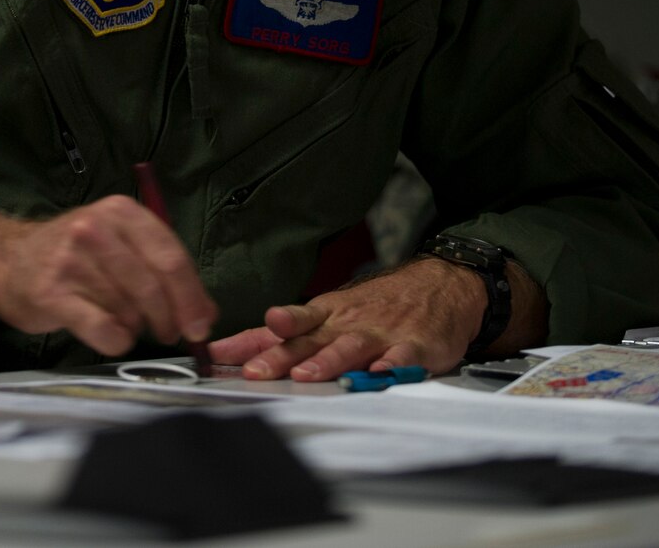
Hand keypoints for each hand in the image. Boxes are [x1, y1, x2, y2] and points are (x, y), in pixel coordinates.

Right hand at [0, 198, 217, 357]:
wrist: (7, 262)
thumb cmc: (74, 256)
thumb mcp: (120, 247)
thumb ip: (163, 271)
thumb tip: (207, 315)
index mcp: (121, 212)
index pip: (170, 256)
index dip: (192, 296)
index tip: (200, 326)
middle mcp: (95, 228)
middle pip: (153, 285)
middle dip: (170, 319)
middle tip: (169, 334)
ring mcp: (71, 260)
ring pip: (129, 310)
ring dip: (136, 328)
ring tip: (126, 324)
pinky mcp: (52, 293)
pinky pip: (102, 328)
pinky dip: (115, 340)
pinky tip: (111, 337)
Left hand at [209, 257, 488, 381]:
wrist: (440, 284)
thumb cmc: (377, 304)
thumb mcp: (330, 312)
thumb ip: (287, 336)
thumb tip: (235, 351)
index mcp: (324, 316)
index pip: (279, 330)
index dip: (248, 342)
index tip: (218, 354)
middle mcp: (346, 324)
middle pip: (307, 341)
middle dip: (278, 356)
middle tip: (254, 371)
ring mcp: (379, 333)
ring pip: (348, 347)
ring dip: (327, 360)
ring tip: (306, 375)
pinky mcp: (414, 346)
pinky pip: (401, 358)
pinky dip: (391, 366)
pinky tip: (379, 373)